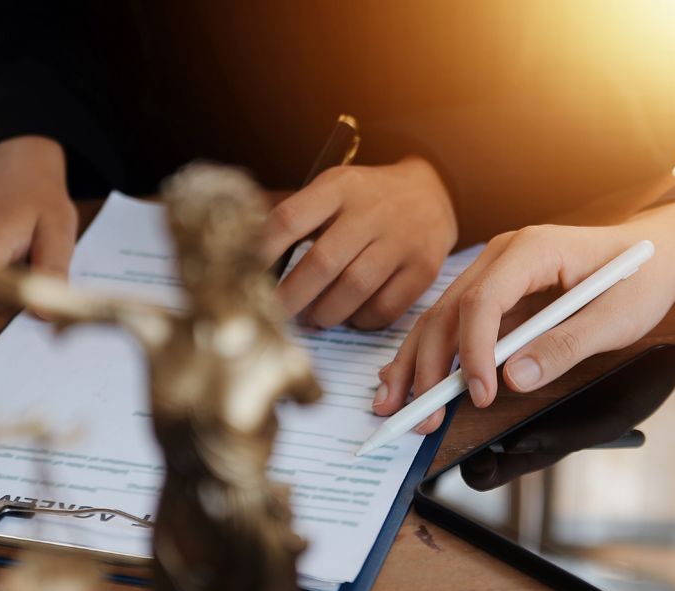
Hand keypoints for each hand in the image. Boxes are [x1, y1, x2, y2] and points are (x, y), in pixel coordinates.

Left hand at [261, 155, 456, 329]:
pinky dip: (362, 320)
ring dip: (326, 313)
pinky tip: (351, 316)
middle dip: (291, 297)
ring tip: (314, 318)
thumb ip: (291, 212)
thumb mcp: (331, 189)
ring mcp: (401, 240)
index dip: (262, 252)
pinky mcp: (423, 268)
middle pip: (322, 262)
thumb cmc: (367, 199)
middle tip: (275, 313)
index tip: (246, 275)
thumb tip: (241, 237)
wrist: (432, 194)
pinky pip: (387, 307)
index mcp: (339, 187)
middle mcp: (372, 211)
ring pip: (355, 288)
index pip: (290, 219)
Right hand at [374, 202, 674, 433]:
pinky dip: (430, 356)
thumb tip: (514, 378)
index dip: (475, 352)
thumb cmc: (640, 280)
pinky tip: (406, 383)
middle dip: (430, 366)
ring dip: (416, 364)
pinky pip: (453, 323)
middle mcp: (502, 254)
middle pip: (449, 310)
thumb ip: (565, 346)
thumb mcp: (616, 318)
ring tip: (394, 407)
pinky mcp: (493, 292)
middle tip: (421, 417)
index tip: (480, 396)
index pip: (484, 300)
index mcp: (533, 249)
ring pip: (440, 317)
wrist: (654, 253)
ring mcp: (493, 270)